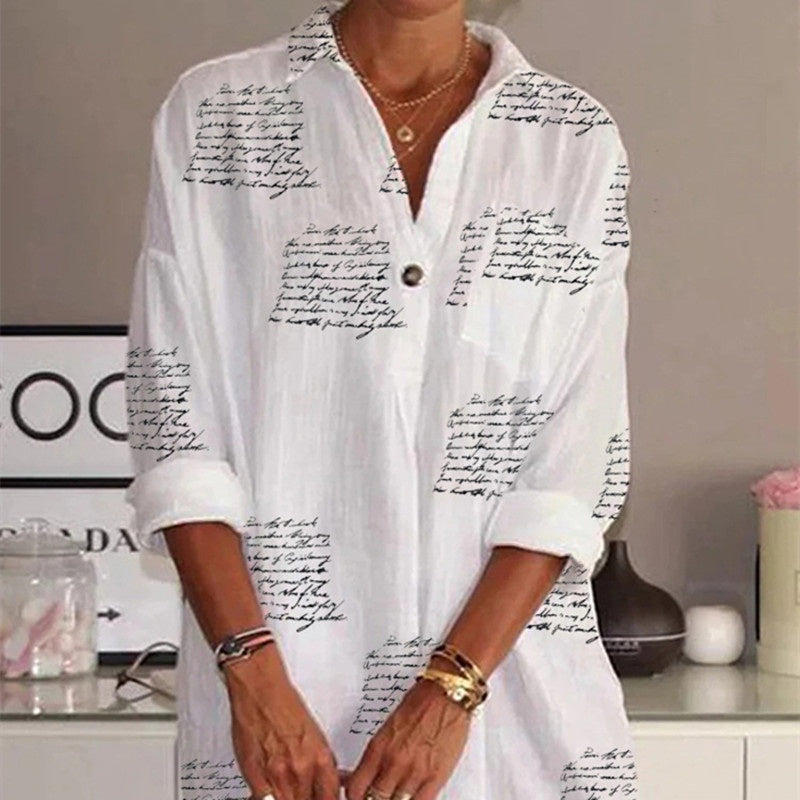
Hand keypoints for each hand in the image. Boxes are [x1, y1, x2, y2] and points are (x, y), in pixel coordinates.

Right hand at [223, 646, 340, 799]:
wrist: (260, 689)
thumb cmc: (284, 705)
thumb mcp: (315, 735)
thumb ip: (322, 764)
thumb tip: (335, 780)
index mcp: (320, 757)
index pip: (331, 797)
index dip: (328, 799)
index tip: (324, 796)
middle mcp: (301, 769)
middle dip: (308, 798)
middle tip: (305, 791)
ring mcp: (278, 776)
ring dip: (291, 797)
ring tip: (288, 787)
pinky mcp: (256, 778)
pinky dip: (270, 799)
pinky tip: (272, 791)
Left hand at [345, 672, 471, 799]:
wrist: (446, 693)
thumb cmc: (420, 702)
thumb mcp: (389, 727)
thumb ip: (378, 753)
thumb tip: (369, 774)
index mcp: (378, 747)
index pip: (356, 788)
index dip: (356, 797)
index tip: (359, 797)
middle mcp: (393, 761)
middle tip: (378, 796)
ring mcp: (414, 771)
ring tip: (396, 795)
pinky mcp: (436, 776)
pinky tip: (412, 798)